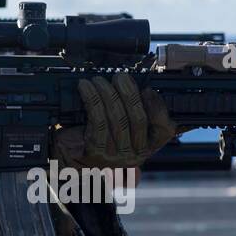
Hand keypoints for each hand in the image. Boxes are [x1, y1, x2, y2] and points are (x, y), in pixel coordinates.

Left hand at [53, 72, 176, 170]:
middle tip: (119, 76)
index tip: (148, 89)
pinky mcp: (96, 153)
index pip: (165, 129)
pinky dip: (92, 100)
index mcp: (147, 146)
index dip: (158, 107)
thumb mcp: (121, 126)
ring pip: (117, 118)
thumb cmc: (99, 137)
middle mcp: (135, 155)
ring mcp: (116, 156)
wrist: (71, 158)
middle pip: (139, 119)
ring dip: (107, 93)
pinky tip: (86, 87)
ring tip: (98, 80)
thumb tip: (137, 85)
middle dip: (129, 93)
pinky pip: (97, 121)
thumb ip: (133, 109)